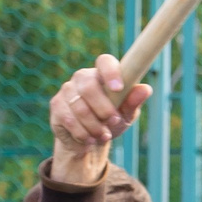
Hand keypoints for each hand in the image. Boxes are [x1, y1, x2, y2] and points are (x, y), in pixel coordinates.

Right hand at [48, 53, 152, 186]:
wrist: (90, 140)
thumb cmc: (111, 121)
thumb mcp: (126, 114)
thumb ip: (133, 102)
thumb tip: (146, 89)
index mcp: (102, 74)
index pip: (104, 62)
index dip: (111, 73)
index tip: (118, 88)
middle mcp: (82, 77)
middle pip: (89, 87)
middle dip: (104, 108)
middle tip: (114, 121)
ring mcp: (66, 90)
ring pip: (79, 107)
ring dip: (95, 126)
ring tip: (104, 135)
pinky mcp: (56, 106)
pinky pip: (69, 120)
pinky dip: (82, 133)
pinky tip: (89, 139)